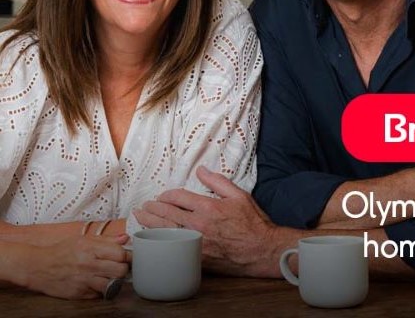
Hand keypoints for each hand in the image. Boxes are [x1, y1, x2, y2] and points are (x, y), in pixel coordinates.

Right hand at [22, 234, 129, 299]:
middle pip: (121, 271)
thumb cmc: (61, 251)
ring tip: (110, 276)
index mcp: (91, 249)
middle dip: (124, 269)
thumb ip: (106, 240)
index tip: (128, 256)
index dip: (127, 256)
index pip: (121, 254)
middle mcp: (88, 265)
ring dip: (115, 281)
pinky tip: (97, 283)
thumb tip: (125, 238)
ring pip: (112, 285)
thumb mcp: (83, 239)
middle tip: (120, 267)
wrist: (38, 267)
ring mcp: (84, 281)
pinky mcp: (78, 294)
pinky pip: (99, 295)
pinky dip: (101, 290)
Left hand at [135, 166, 283, 277]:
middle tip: (144, 206)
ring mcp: (195, 243)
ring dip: (149, 223)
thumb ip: (218, 182)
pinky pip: (171, 249)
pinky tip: (149, 239)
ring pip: (165, 231)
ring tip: (140, 217)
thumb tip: (201, 170)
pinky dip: (157, 243)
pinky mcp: (195, 258)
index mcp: (208, 207)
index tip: (164, 196)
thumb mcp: (239, 195)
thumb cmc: (252, 223)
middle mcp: (198, 225)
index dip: (167, 195)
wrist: (261, 250)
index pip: (178, 197)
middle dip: (153, 208)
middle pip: (167, 214)